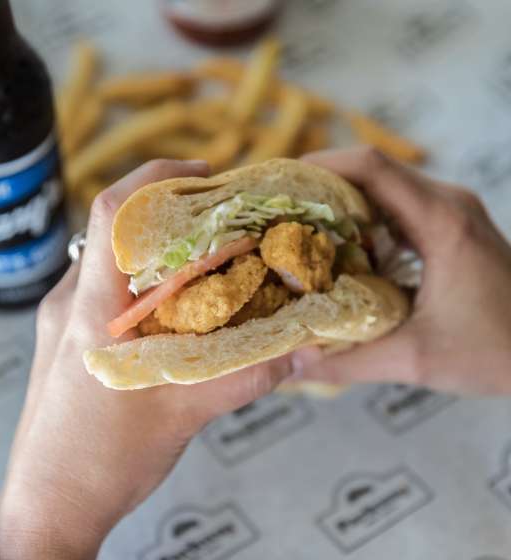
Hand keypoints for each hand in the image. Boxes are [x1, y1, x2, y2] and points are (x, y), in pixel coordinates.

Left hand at [0, 160, 292, 559]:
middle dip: (169, 217)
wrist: (49, 508)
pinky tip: (177, 311)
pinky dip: (145, 288)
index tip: (203, 174)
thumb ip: (246, 376)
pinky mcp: (69, 342)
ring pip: (113, 265)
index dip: (156, 179)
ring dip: (158, 255)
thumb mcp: (184, 413)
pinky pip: (108, 295)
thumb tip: (302, 349)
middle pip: (117, 233)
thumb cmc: (101, 462)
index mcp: (90, 306)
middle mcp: (71, 302)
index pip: (111, 213)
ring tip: (205, 263)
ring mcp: (65, 322)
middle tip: (220, 221)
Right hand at [292, 147, 510, 394]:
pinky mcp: (448, 226)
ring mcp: (449, 212)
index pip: (373, 168)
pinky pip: (395, 207)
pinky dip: (360, 218)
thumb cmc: (500, 353)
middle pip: (372, 170)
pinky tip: (336, 245)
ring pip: (383, 186)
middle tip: (277, 209)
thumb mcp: (418, 359)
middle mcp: (447, 204)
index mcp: (443, 221)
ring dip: (339, 199)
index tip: (280, 184)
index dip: (321, 167)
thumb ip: (351, 361)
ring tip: (296, 223)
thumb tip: (292, 363)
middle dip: (320, 183)